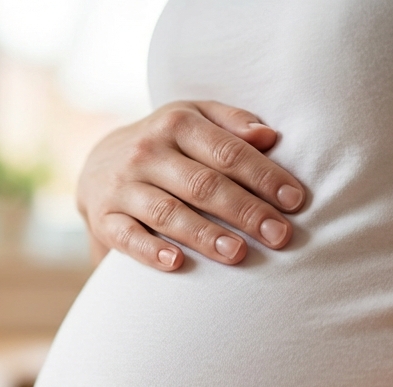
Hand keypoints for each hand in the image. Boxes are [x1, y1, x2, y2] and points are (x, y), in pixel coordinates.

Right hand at [79, 101, 304, 270]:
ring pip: (167, 212)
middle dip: (245, 211)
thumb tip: (269, 136)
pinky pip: (127, 236)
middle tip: (279, 236)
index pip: (228, 152)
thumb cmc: (164, 144)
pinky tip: (176, 263)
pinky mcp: (104, 218)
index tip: (294, 201)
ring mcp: (122, 187)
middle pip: (202, 184)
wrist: (98, 163)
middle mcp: (146, 152)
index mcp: (175, 123)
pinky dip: (150, 250)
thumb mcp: (194, 117)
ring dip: (204, 235)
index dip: (264, 176)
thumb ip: (232, 123)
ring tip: (238, 254)